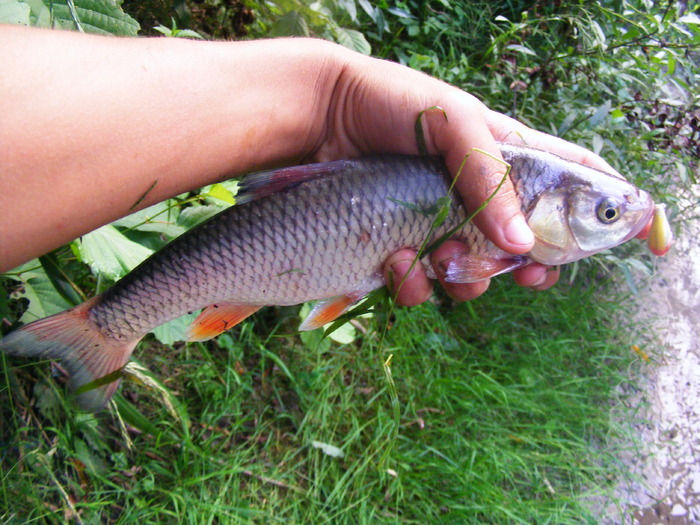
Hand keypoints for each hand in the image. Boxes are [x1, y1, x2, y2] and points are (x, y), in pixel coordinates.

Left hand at [307, 49, 616, 303]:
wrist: (319, 119)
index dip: (613, 209)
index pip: (575, 181)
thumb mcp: (455, 124)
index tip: (648, 240)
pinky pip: (423, 283)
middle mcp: (479, 196)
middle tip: (528, 275)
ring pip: (476, 273)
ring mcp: (440, 223)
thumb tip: (521, 246)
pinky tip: (399, 262)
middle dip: (532, 268)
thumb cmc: (391, 103)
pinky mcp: (401, 244)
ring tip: (439, 258)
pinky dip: (415, 284)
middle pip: (529, 245)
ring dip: (466, 279)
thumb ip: (492, 180)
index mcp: (507, 157)